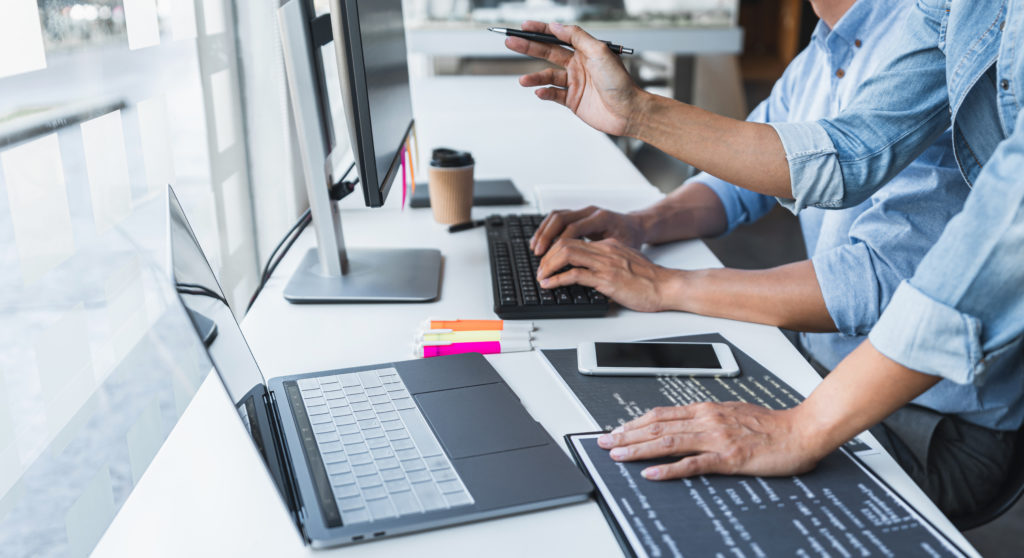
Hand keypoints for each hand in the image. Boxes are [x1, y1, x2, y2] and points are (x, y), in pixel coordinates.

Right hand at [505, 21, 644, 136]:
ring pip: (547, 76)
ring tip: (523, 80)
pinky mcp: (572, 100)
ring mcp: (574, 83)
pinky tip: (540, 93)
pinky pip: (553, 94)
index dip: (541, 30)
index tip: (524, 26)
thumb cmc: (620, 82)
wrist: (628, 111)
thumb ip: (577, 37)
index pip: (558, 36)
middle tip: (511, 41)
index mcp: (585, 50)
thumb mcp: (599, 52)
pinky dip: (544, 93)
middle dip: (528, 47)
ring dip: (534, 77)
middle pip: (548, 52)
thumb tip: (557, 27)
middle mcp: (578, 65)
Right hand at [530, 206, 644, 255]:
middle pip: (560, 219)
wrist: (637, 226)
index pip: (573, 229)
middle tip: (538, 254)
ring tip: (535, 248)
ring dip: (543, 232)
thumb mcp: (622, 250)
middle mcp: (591, 211)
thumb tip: (589, 273)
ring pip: (556, 216)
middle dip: (546, 237)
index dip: (559, 245)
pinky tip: (541, 241)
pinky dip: (547, 228)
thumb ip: (604, 257)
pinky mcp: (579, 214)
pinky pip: (558, 217)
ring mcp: (584, 211)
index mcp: (602, 219)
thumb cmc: (631, 240)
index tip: (550, 259)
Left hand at [536, 237, 674, 311]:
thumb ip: (609, 265)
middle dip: (547, 255)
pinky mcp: (606, 279)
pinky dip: (557, 280)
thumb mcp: (626, 265)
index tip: (547, 260)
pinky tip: (550, 285)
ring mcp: (605, 264)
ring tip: (541, 276)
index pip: (574, 240)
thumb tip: (592, 276)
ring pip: (566, 254)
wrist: (667, 286)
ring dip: (548, 266)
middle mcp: (605, 250)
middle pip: (565, 242)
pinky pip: (575, 275)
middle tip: (540, 268)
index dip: (556, 249)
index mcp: (609, 246)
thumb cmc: (651, 280)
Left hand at [596, 403, 824, 479]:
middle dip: (627, 435)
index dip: (635, 422)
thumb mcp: (733, 414)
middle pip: (657, 426)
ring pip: (668, 441)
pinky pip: (693, 464)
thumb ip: (708, 418)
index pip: (662, 414)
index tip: (616, 430)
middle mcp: (707, 419)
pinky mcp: (729, 458)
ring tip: (617, 455)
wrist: (802, 430)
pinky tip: (651, 474)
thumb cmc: (771, 425)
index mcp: (707, 409)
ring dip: (639, 449)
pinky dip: (669, 469)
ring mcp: (717, 438)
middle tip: (604, 443)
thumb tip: (684, 424)